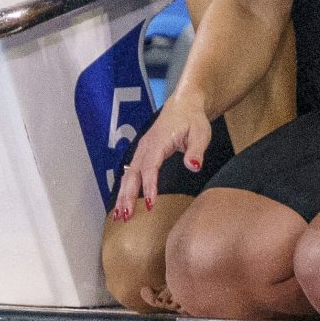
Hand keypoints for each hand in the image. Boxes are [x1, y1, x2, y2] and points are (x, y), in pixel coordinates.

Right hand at [113, 97, 211, 220]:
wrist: (184, 105)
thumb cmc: (192, 119)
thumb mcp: (201, 133)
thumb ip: (196, 150)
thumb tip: (193, 166)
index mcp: (158, 141)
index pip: (150, 167)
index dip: (149, 186)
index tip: (150, 203)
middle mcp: (145, 146)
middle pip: (133, 173)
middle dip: (128, 195)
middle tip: (125, 215)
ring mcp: (141, 150)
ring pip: (128, 175)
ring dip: (123, 195)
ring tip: (119, 215)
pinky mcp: (142, 154)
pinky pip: (130, 173)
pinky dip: (125, 189)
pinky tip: (123, 203)